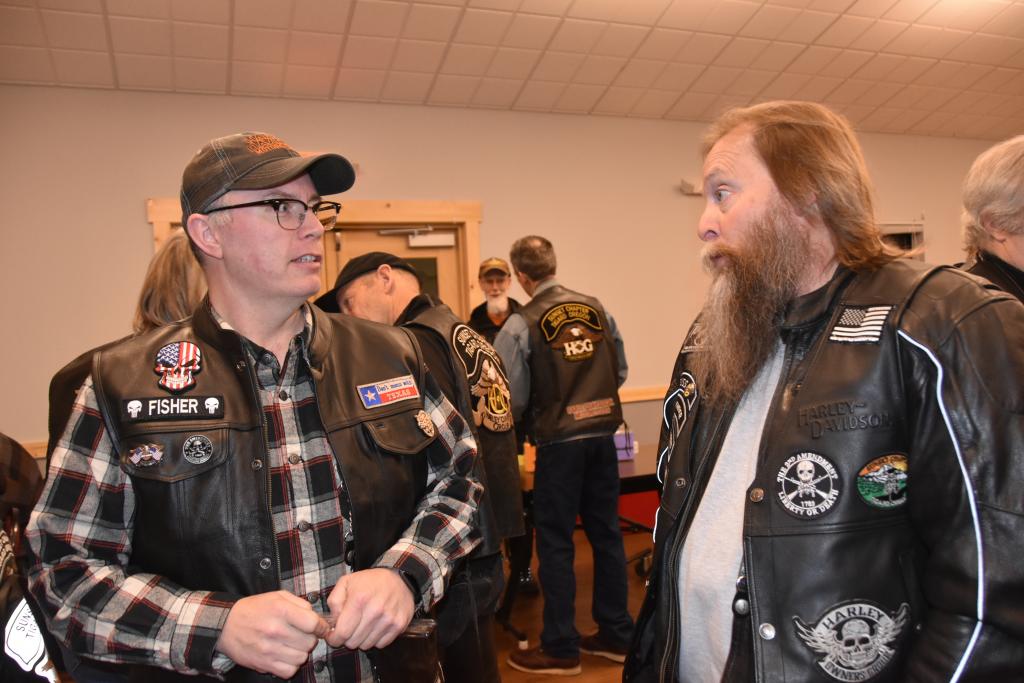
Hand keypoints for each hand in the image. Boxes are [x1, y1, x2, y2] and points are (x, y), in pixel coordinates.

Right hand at [216, 591, 330, 677]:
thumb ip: (300, 603)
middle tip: (302, 635)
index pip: (313, 623)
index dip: (321, 626)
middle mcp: (275, 630)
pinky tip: (286, 656)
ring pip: (301, 658)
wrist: (226, 625)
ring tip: (293, 645)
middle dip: (310, 639)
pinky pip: (289, 671)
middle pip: (310, 642)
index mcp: (281, 610)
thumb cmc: (254, 609)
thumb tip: (316, 616)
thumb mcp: (277, 596)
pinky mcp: (263, 664)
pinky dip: (291, 666)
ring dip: (301, 653)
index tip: (320, 628)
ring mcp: (269, 649)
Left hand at [324, 568, 414, 649]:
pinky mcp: (399, 625)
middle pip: (353, 642)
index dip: (334, 639)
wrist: (400, 578)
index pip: (342, 633)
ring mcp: (388, 619)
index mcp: (359, 599)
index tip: (333, 637)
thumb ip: (334, 601)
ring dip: (362, 639)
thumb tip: (333, 623)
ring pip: (366, 645)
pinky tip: (375, 627)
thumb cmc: (370, 581)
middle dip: (347, 638)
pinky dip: (375, 639)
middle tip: (350, 628)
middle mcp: (375, 610)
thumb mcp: (346, 582)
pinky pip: (380, 644)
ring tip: (363, 625)